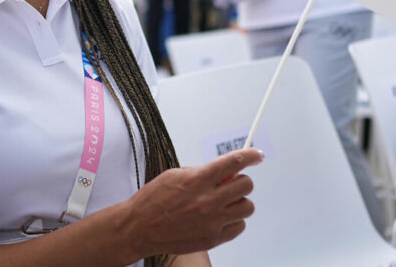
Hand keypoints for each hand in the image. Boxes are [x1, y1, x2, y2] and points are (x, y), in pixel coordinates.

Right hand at [124, 148, 263, 257]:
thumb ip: (203, 172)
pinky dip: (233, 221)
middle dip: (240, 181)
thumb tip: (225, 171)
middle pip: (246, 185)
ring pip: (247, 207)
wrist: (139, 229)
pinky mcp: (213, 239)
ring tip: (223, 203)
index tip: (257, 155)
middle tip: (229, 184)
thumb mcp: (176, 175)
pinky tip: (219, 218)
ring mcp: (212, 221)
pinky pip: (240, 226)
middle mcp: (208, 200)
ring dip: (238, 202)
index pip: (234, 162)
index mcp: (198, 179)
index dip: (251, 156)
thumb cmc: (154, 200)